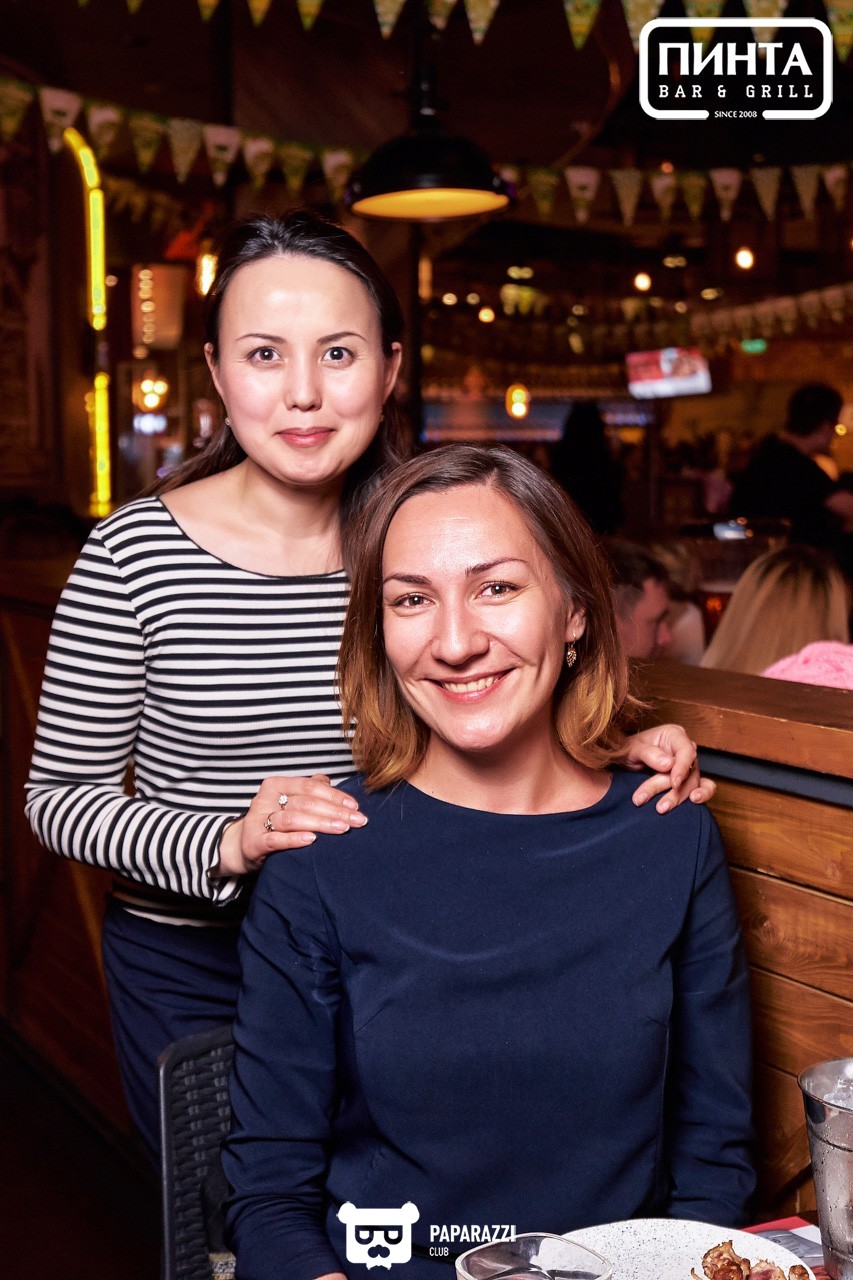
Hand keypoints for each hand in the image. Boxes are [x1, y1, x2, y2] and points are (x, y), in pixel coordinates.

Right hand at [214, 774, 366, 876]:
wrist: (242, 846)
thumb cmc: (273, 822)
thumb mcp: (289, 802)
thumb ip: (309, 790)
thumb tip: (331, 781)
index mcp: (277, 785)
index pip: (310, 786)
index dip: (335, 795)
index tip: (355, 807)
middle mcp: (266, 799)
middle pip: (305, 802)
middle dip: (335, 811)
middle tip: (357, 821)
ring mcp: (258, 820)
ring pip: (293, 818)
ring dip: (320, 823)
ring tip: (342, 829)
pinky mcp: (254, 842)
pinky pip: (276, 840)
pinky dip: (295, 839)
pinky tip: (312, 840)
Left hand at [621, 724, 715, 813]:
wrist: (623, 760)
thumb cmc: (628, 750)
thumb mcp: (632, 749)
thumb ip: (649, 754)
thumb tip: (669, 764)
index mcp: (674, 735)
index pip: (686, 751)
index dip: (682, 768)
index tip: (674, 783)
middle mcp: (684, 749)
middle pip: (688, 771)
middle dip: (674, 790)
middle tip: (660, 806)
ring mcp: (688, 765)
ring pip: (692, 783)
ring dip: (678, 798)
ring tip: (662, 809)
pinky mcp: (688, 779)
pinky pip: (703, 786)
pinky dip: (702, 794)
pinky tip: (694, 802)